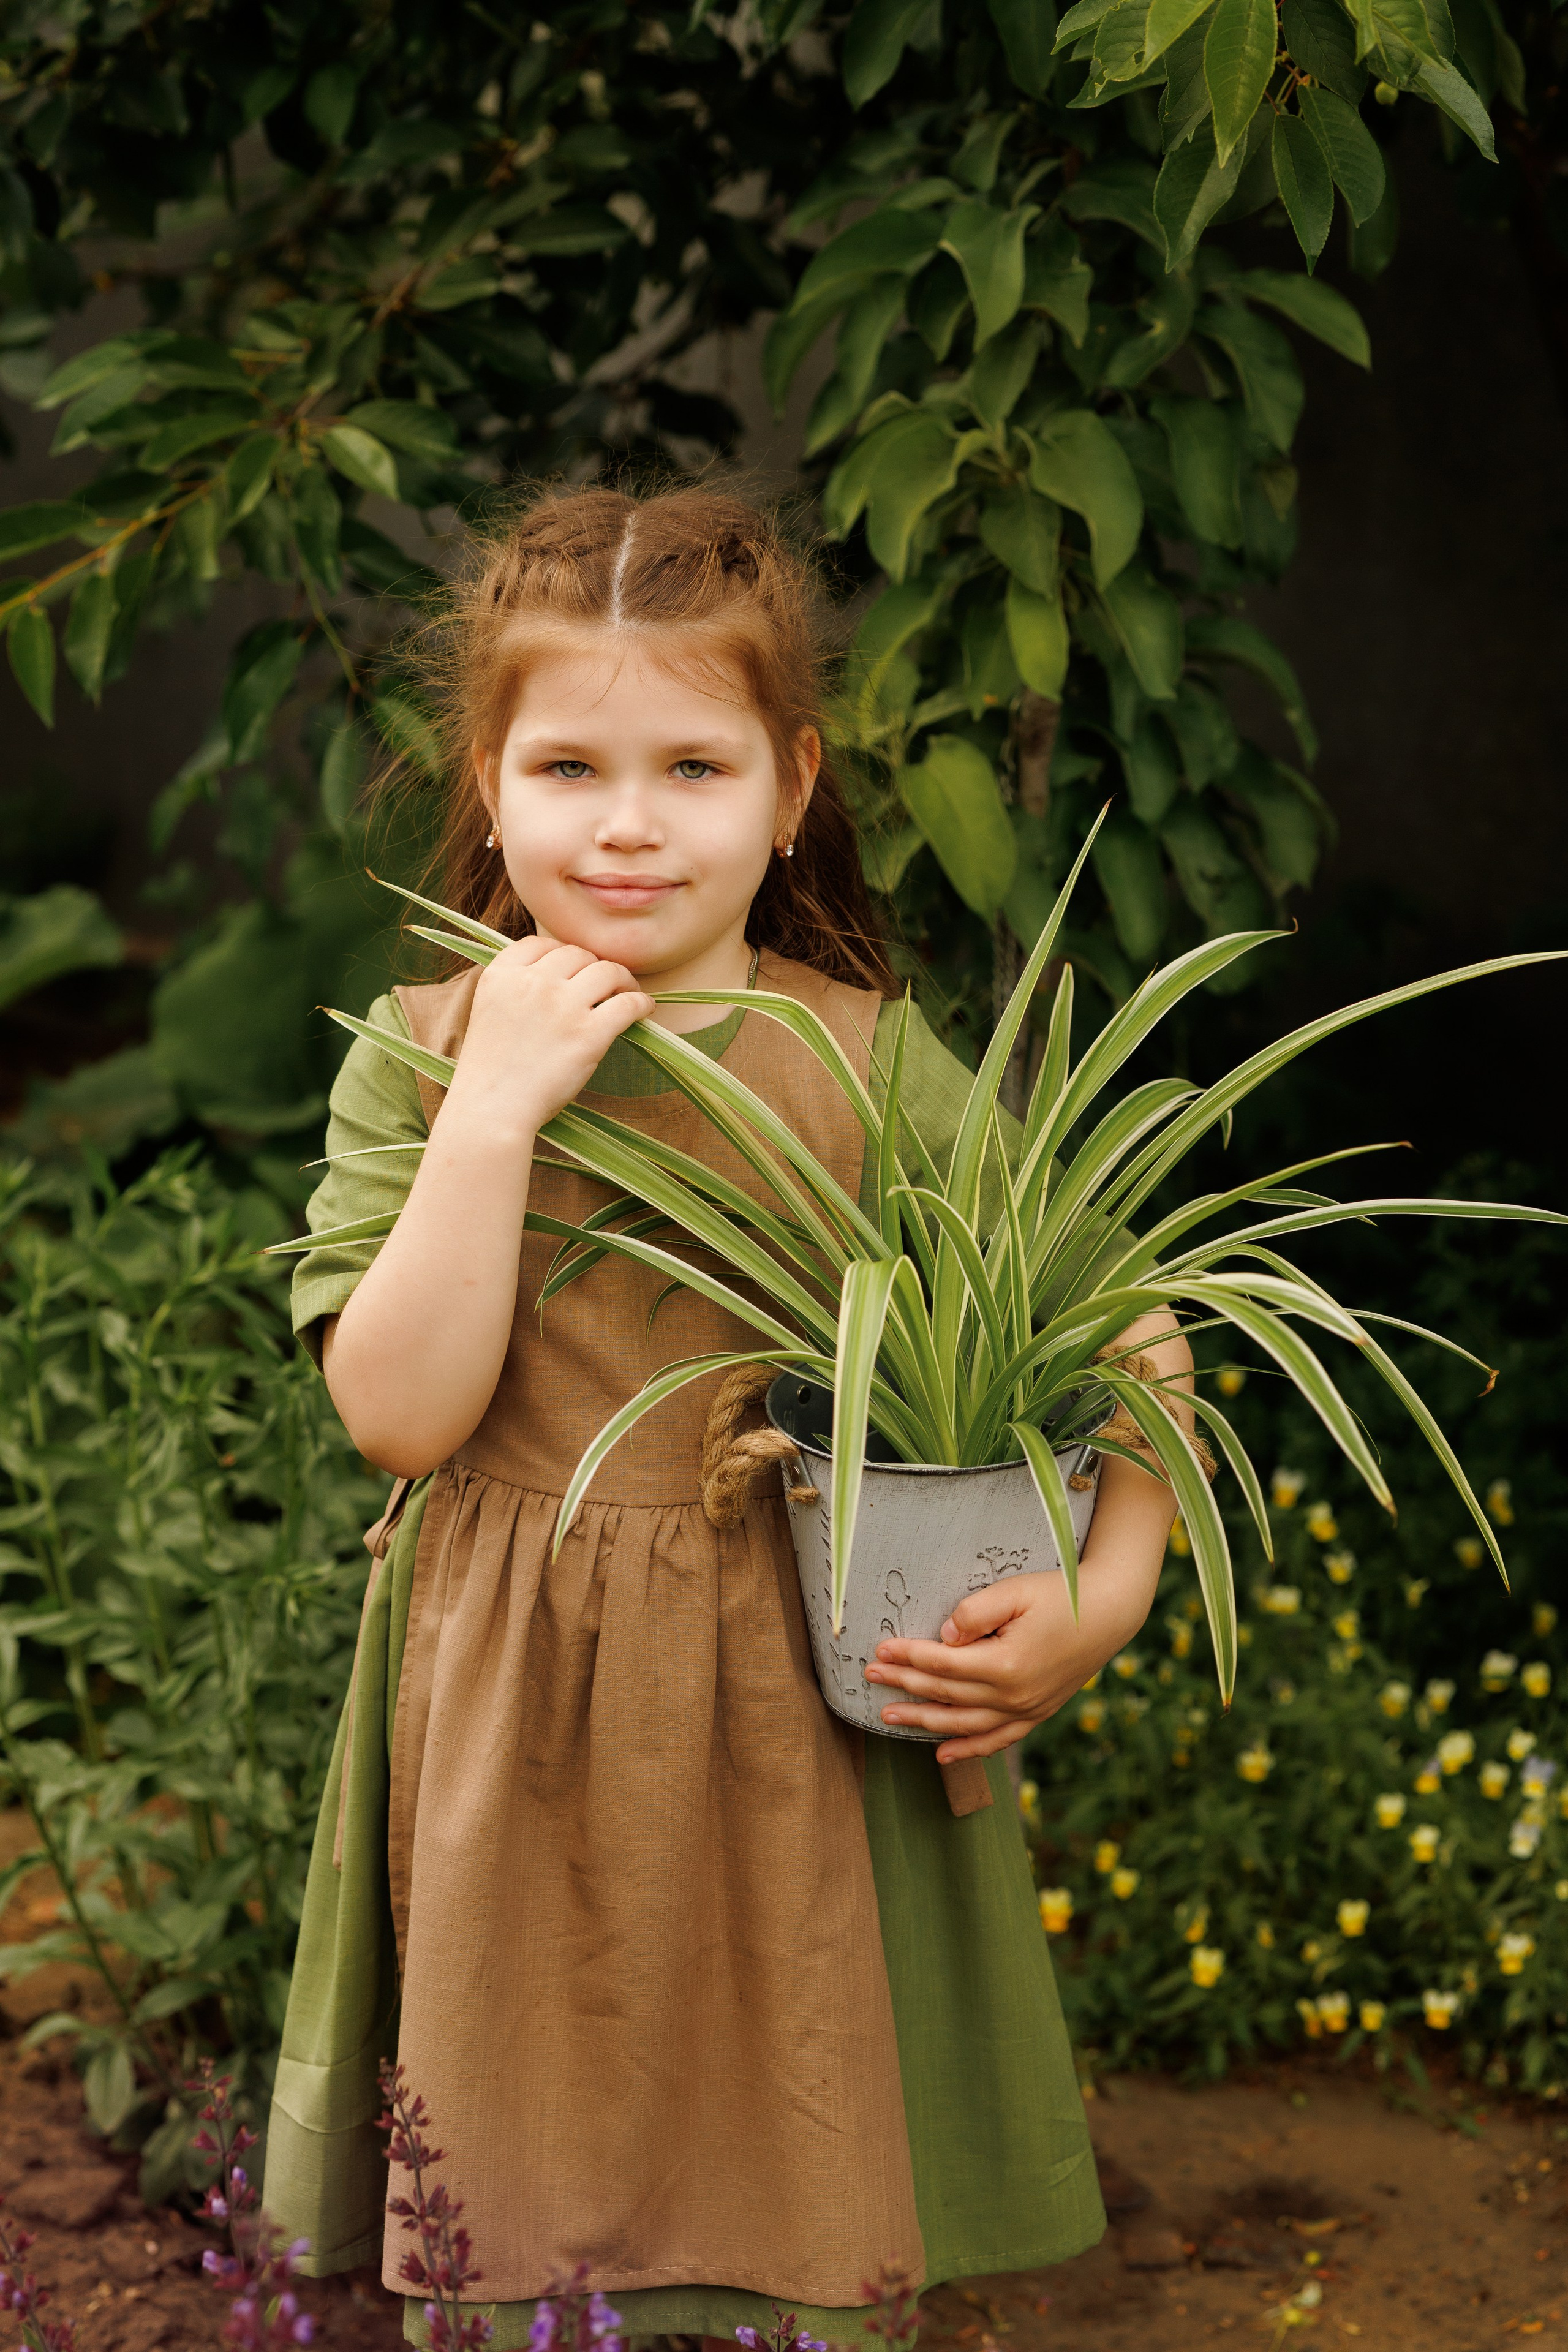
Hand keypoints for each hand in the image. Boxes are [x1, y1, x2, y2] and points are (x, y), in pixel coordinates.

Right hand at [445, 937, 653, 1140]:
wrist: (492, 1109)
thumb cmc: (491, 1070)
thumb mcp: (490, 1011)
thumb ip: (516, 988)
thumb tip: (561, 973)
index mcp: (501, 975)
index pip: (540, 943)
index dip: (562, 954)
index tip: (574, 969)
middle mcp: (532, 982)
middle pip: (577, 954)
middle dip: (593, 966)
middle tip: (605, 984)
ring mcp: (562, 1006)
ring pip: (607, 971)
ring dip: (622, 979)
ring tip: (627, 992)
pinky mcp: (589, 1033)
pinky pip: (628, 1004)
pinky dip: (641, 1003)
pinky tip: (644, 1009)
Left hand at [864, 1563, 1155, 1762]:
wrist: (1110, 1614)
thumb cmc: (1061, 1596)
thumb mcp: (1015, 1591)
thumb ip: (974, 1613)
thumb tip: (943, 1637)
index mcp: (1006, 1664)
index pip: (942, 1664)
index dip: (907, 1657)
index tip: (879, 1651)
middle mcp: (1014, 1696)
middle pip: (946, 1695)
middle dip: (904, 1686)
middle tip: (870, 1679)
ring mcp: (1026, 1711)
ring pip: (964, 1724)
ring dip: (923, 1721)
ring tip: (888, 1717)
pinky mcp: (1036, 1714)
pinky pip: (996, 1741)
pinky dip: (968, 1750)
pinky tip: (941, 1755)